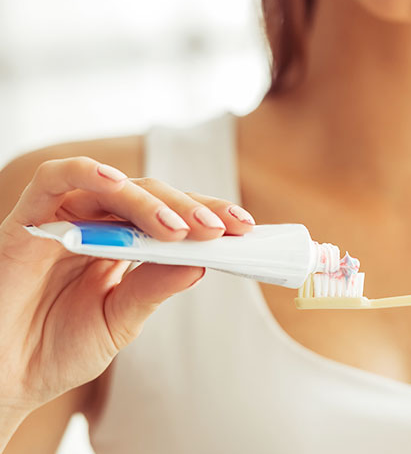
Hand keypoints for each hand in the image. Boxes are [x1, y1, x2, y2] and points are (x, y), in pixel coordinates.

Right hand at [0, 157, 254, 419]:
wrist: (5, 378)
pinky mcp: (28, 219)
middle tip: (220, 228)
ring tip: (180, 227)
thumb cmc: (58, 349)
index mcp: (125, 246)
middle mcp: (98, 225)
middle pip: (151, 198)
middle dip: (190, 209)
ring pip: (114, 188)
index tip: (245, 228)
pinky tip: (118, 185)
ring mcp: (64, 219)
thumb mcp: (120, 321)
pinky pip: (54, 179)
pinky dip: (87, 174)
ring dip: (150, 202)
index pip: (173, 217)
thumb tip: (201, 262)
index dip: (208, 215)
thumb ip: (154, 288)